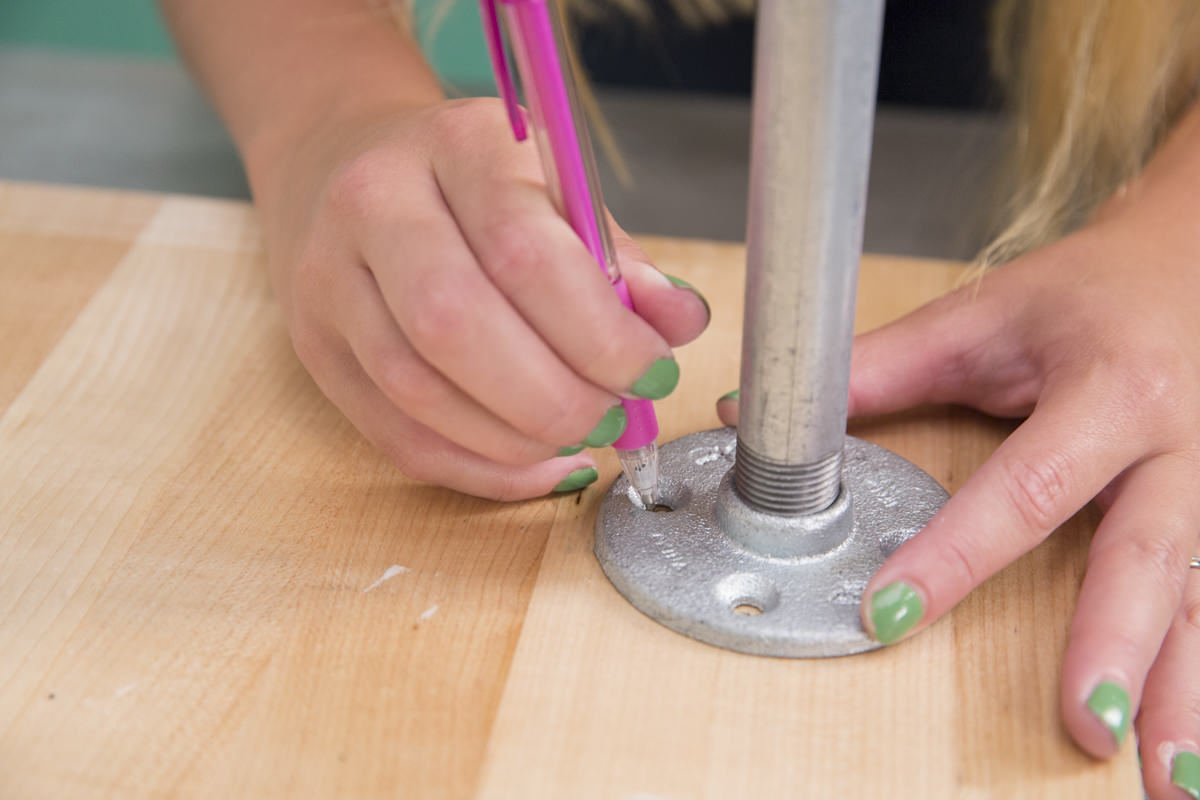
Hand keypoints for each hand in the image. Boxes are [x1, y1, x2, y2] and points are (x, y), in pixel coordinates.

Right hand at [253, 97, 709, 499]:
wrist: (340, 159)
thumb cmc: (468, 180)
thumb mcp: (553, 186)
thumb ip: (617, 256)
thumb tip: (679, 322)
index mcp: (454, 146)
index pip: (525, 250)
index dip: (598, 331)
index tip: (650, 370)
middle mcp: (374, 205)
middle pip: (456, 325)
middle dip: (553, 396)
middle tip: (610, 416)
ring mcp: (328, 280)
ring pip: (417, 390)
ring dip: (515, 439)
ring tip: (574, 437)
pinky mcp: (314, 348)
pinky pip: (394, 435)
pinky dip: (474, 467)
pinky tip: (530, 464)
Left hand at [717, 201, 1199, 794]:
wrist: (1197, 257)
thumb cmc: (1090, 291)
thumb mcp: (987, 315)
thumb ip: (884, 367)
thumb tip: (766, 413)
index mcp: (1108, 388)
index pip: (1026, 487)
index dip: (956, 555)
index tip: (892, 615)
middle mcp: (1179, 444)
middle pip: (1146, 556)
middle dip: (1113, 648)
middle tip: (1082, 726)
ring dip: (1187, 694)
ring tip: (1167, 782)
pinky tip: (1189, 740)